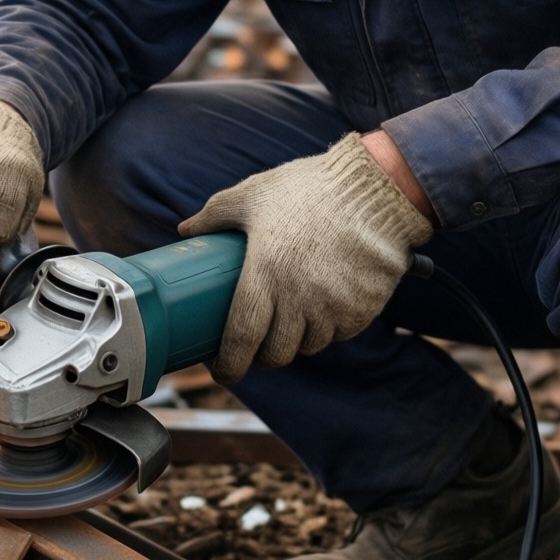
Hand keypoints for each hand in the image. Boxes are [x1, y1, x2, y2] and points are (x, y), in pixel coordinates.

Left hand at [178, 132, 433, 383]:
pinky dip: (327, 328)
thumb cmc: (308, 189)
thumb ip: (215, 215)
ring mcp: (332, 308)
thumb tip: (185, 230)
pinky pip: (338, 333)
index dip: (229, 363)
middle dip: (263, 355)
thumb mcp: (253, 195)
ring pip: (308, 346)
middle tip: (256, 344)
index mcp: (265, 274)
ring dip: (296, 340)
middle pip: (276, 353)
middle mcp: (298, 299)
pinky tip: (322, 307)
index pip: (242, 338)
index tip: (222, 370)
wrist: (375, 189)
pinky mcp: (361, 310)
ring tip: (290, 320)